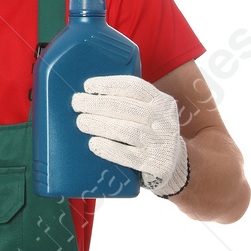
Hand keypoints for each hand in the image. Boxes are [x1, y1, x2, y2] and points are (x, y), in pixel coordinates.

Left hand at [72, 73, 189, 195]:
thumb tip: (90, 93)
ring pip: (127, 130)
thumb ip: (129, 101)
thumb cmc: (150, 133)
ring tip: (81, 122)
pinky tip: (94, 143)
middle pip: (126, 108)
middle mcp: (164, 120)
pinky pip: (129, 156)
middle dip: (97, 104)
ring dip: (100, 125)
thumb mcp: (148, 112)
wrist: (174, 165)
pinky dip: (109, 148)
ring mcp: (162, 143)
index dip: (109, 84)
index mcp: (162, 102)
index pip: (134, 87)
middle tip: (77, 103)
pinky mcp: (157, 164)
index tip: (87, 86)